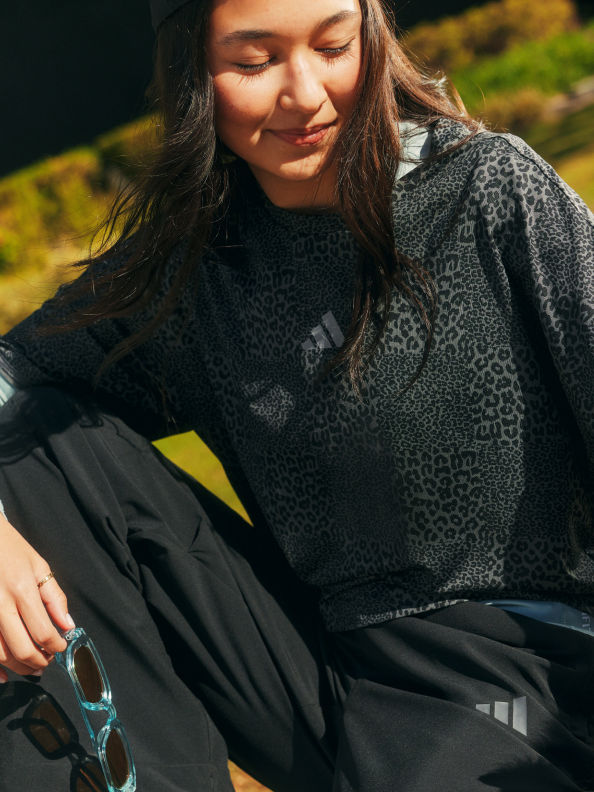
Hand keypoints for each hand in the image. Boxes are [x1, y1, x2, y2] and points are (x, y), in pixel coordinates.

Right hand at [0, 514, 72, 681]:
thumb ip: (54, 598)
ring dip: (18, 667)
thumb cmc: (10, 549)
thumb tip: (68, 626)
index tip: (61, 647)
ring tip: (31, 667)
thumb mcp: (38, 566)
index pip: (43, 631)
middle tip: (47, 662)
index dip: (55, 646)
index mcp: (21, 590)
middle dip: (38, 661)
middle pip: (21, 648)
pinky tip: (4, 675)